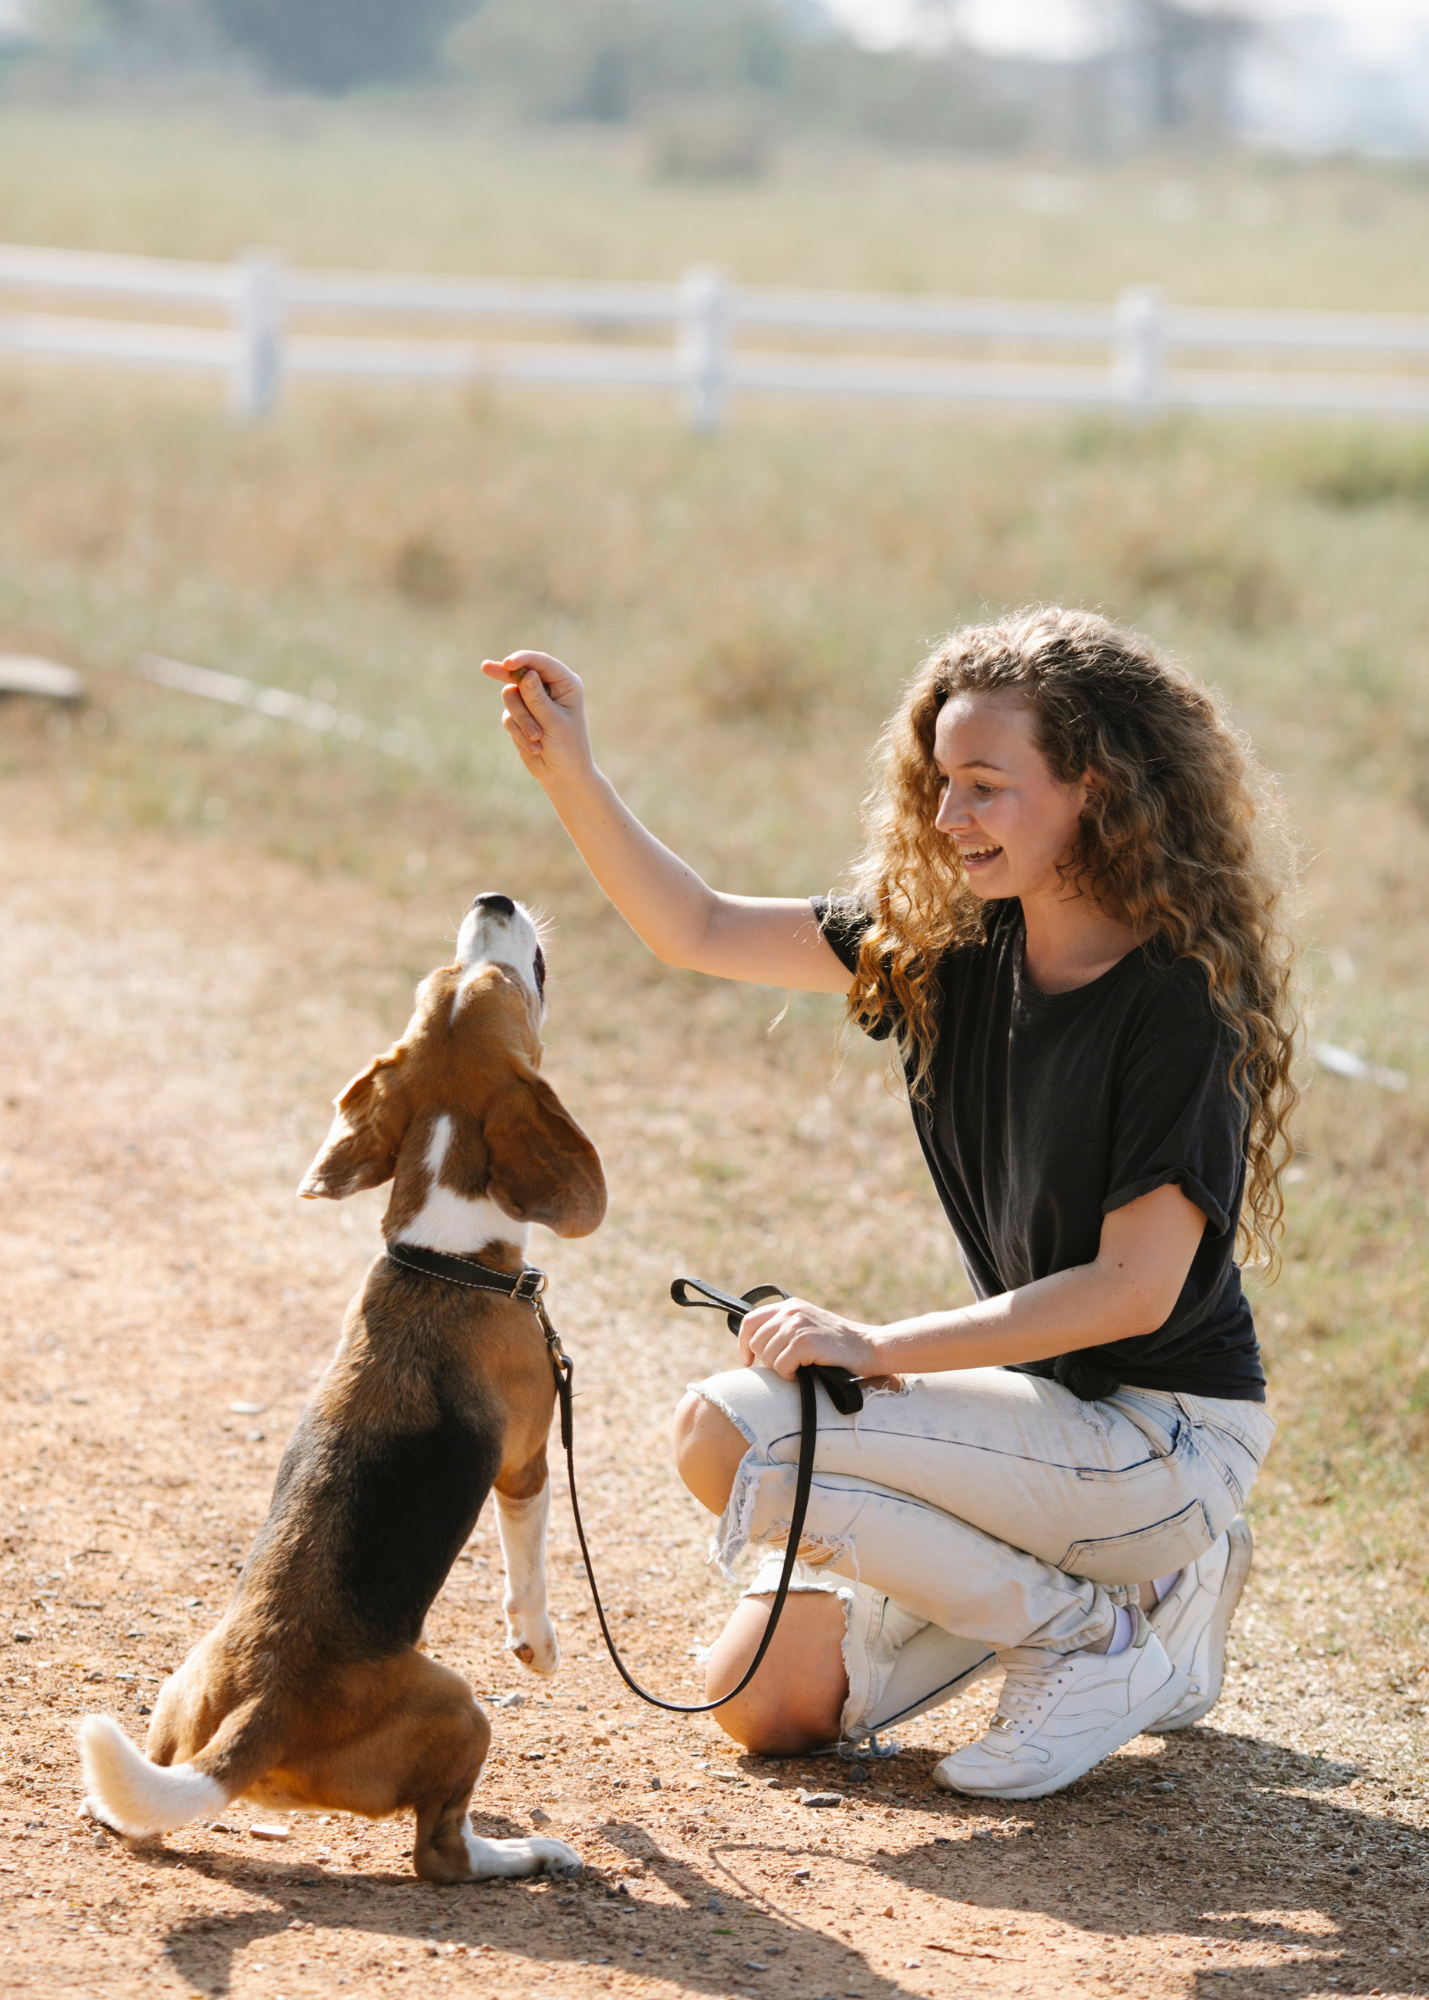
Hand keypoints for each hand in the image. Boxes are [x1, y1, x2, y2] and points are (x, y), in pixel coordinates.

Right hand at [480, 651, 592, 789]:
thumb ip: (537, 699)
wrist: (562, 774)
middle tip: (485, 667)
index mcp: (565, 684)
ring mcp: (532, 701)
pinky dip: (518, 731)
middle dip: (506, 676)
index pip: (542, 663)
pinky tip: (534, 746)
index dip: (523, 659)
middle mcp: (548, 688)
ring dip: (521, 718)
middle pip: (520, 674)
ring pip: (510, 697)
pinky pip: (508, 716)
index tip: (507, 663)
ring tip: (536, 737)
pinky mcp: (520, 716)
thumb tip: (527, 674)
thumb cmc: (567, 747)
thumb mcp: (553, 722)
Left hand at [738, 1295, 881, 1380]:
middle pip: (756, 1343)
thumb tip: (753, 1347)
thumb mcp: (809, 1326)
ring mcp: (797, 1325)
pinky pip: (780, 1366)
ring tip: (800, 1369)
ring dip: (781, 1369)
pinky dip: (790, 1376)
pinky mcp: (804, 1342)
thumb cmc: (839, 1345)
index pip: (749, 1321)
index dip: (743, 1343)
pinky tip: (805, 1373)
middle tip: (788, 1368)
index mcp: (790, 1305)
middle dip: (768, 1360)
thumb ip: (785, 1328)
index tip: (747, 1361)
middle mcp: (791, 1311)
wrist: (870, 1348)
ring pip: (767, 1357)